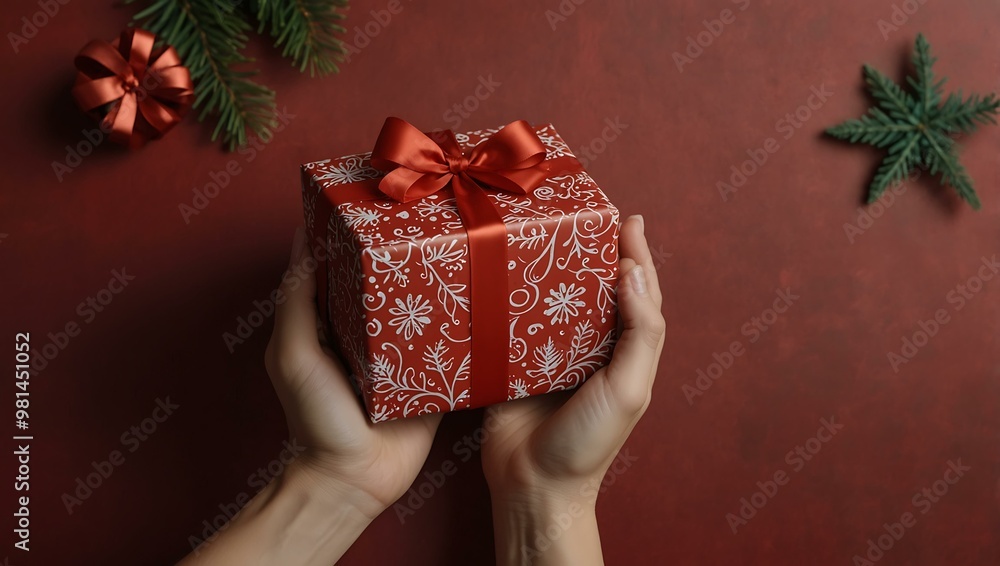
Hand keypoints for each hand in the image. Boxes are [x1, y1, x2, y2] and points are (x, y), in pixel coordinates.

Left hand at [179, 227, 441, 564]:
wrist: (354, 481)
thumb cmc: (315, 417)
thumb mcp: (292, 353)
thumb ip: (296, 300)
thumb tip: (304, 238)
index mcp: (335, 319)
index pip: (348, 265)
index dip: (360, 234)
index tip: (382, 200)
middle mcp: (371, 331)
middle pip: (392, 281)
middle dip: (410, 254)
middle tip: (438, 217)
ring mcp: (405, 353)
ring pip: (427, 306)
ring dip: (442, 284)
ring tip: (467, 247)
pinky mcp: (434, 376)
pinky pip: (453, 344)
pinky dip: (466, 323)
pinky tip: (485, 296)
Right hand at [482, 215, 663, 564]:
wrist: (532, 483)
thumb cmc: (589, 442)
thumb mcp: (629, 388)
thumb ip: (640, 332)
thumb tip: (633, 272)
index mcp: (622, 350)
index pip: (636, 291)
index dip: (635, 254)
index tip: (627, 216)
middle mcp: (589, 344)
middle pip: (593, 285)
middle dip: (591, 249)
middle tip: (580, 211)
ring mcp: (549, 350)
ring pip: (554, 296)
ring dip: (551, 265)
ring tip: (543, 229)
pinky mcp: (512, 358)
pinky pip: (515, 317)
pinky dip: (513, 293)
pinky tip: (505, 267)